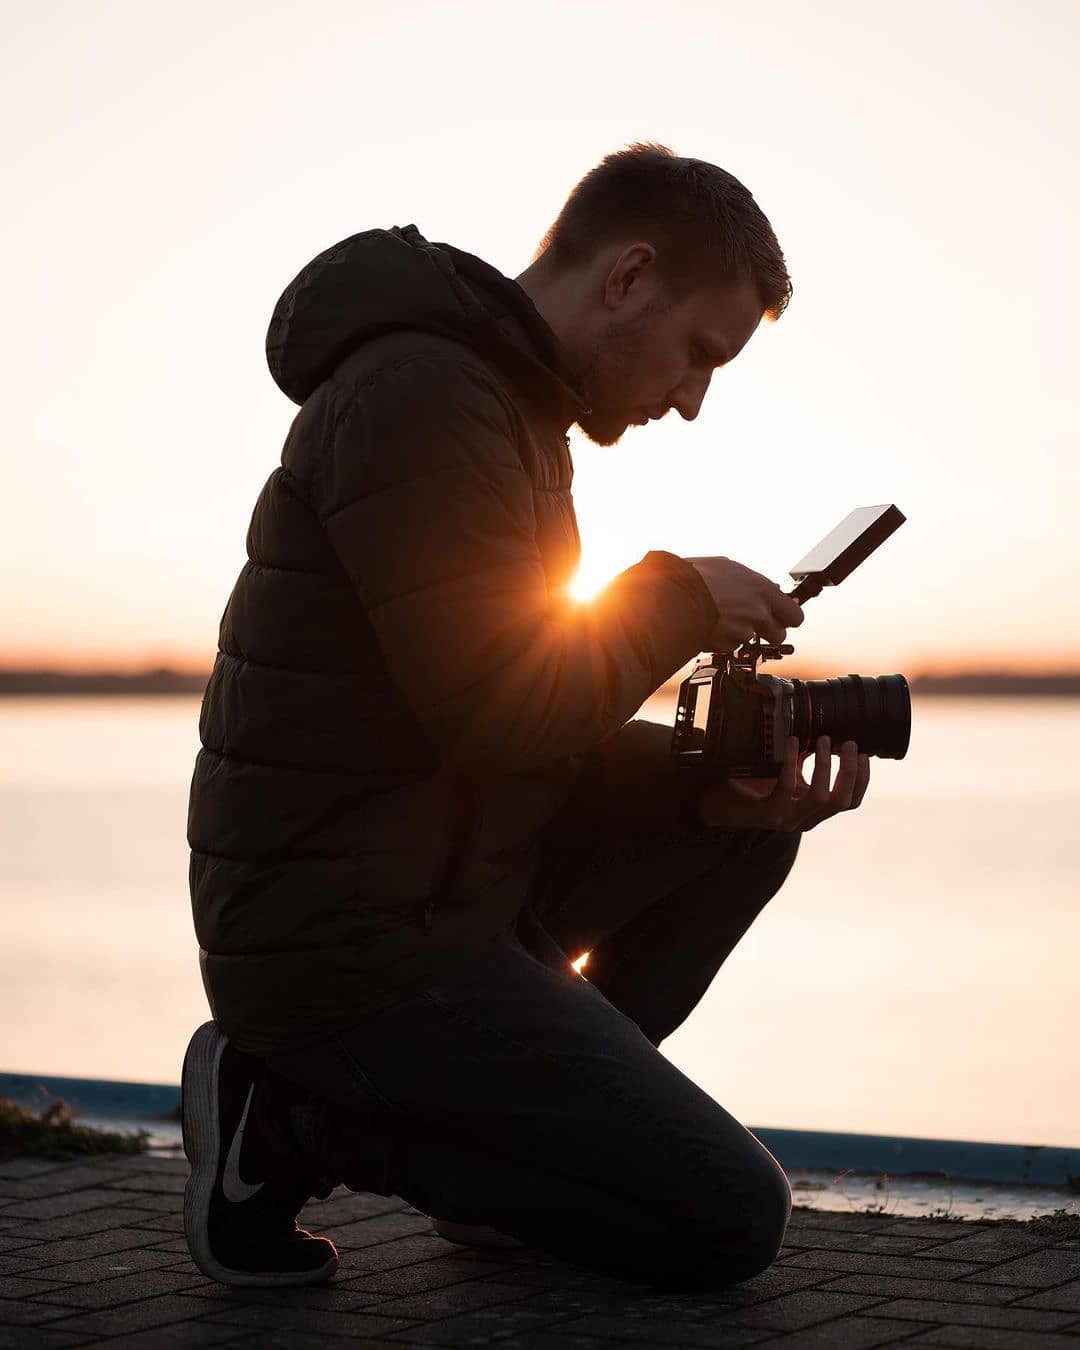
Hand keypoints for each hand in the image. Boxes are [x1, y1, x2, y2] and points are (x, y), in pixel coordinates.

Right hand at [683, 555, 804, 650]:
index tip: (781, 618)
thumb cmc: (696, 577)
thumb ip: (751, 582)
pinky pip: (730, 647)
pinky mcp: (726, 645)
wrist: (672, 595)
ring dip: (740, 635)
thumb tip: (765, 588)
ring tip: (722, 620)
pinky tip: (710, 626)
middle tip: (754, 624)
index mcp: (763, 590)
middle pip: (778, 635)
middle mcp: (758, 612)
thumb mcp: (728, 568)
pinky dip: (722, 641)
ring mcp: (743, 631)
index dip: (787, 618)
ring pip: (751, 641)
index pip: (795, 615)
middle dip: (768, 632)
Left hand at [697, 736, 870, 831]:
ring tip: (822, 740)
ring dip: (827, 766)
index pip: (851, 802)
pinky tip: (791, 742)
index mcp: (814, 810)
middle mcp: (805, 819)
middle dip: (850, 770)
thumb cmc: (753, 784)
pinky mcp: (770, 814)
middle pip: (842, 801)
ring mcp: (788, 819)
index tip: (865, 753)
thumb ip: (807, 757)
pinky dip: (792, 761)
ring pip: (822, 798)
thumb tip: (826, 729)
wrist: (718, 800)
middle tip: (848, 743)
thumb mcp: (788, 771)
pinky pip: (788, 787)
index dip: (862, 779)